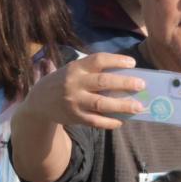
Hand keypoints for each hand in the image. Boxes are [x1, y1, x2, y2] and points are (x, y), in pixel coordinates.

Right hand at [25, 53, 146, 129]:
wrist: (38, 102)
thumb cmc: (63, 82)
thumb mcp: (72, 71)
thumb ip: (92, 72)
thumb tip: (125, 76)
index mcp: (76, 67)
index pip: (98, 60)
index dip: (117, 60)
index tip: (132, 63)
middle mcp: (74, 83)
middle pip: (103, 82)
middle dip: (125, 83)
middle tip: (141, 85)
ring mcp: (74, 101)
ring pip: (101, 104)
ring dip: (122, 106)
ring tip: (138, 107)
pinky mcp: (75, 117)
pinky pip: (96, 121)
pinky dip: (110, 122)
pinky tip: (121, 121)